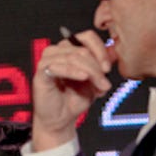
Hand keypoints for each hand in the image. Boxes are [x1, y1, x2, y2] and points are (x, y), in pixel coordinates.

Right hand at [31, 29, 113, 149]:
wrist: (62, 119)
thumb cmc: (75, 99)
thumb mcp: (96, 81)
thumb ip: (103, 66)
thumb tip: (114, 52)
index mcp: (70, 49)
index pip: (87, 37)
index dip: (100, 50)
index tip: (108, 68)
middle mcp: (57, 51)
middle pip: (81, 49)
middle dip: (97, 67)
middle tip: (105, 84)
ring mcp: (48, 61)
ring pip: (72, 57)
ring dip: (89, 71)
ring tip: (98, 86)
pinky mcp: (41, 73)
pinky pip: (56, 66)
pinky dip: (72, 71)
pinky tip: (83, 77)